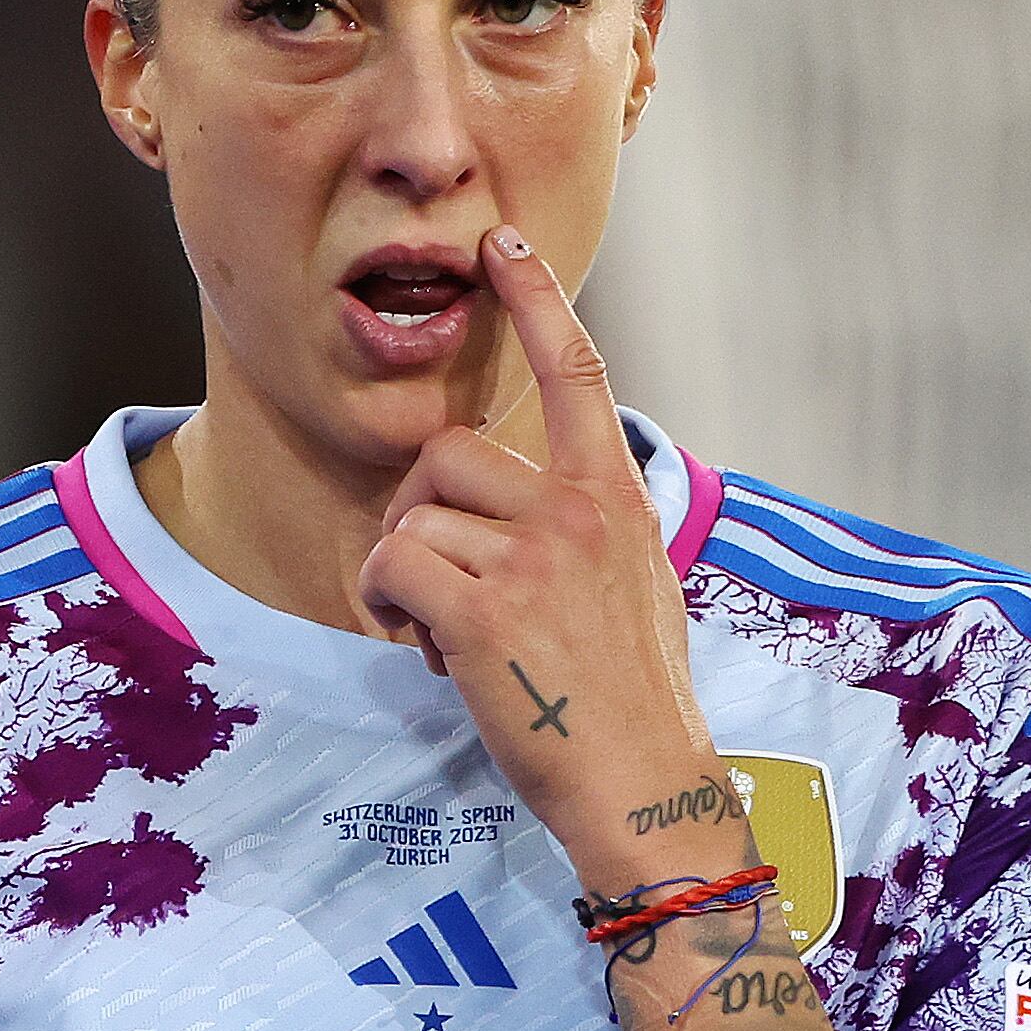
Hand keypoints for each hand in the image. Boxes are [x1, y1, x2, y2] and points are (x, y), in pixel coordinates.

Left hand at [355, 225, 728, 882]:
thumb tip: (546, 508)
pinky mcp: (484, 613)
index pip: (577, 373)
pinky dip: (388, 607)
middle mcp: (578, 513)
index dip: (537, 300)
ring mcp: (533, 560)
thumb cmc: (632, 701)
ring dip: (406, 575)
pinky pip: (394, 568)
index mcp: (617, 498)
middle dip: (421, 511)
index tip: (503, 244)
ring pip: (414, 519)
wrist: (642, 786)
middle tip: (440, 583)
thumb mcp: (639, 586)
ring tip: (446, 636)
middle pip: (449, 454)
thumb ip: (591, 530)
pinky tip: (426, 650)